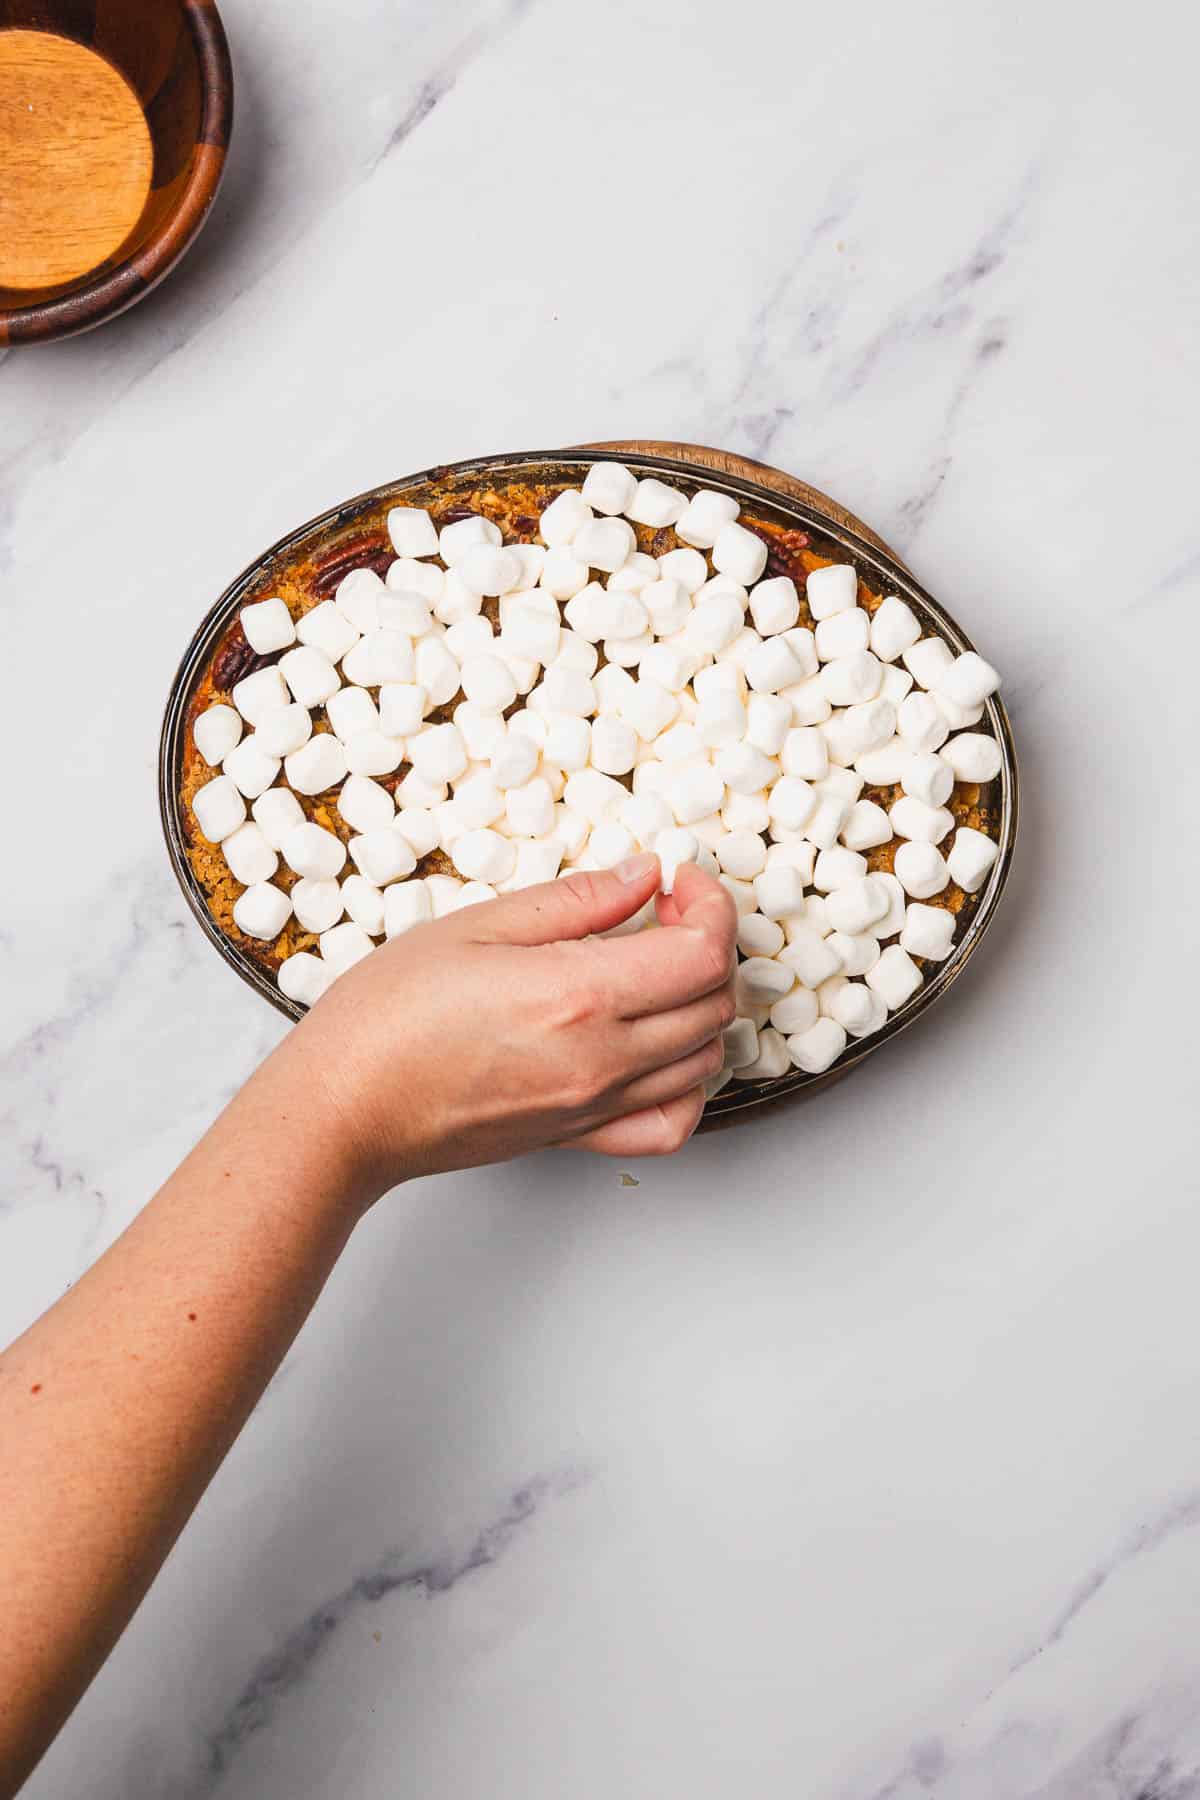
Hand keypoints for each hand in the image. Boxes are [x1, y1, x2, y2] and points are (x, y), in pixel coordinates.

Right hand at [271, 853, 736, 1188]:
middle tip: (661, 913)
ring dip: (699, 1006)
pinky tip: (657, 1049)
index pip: (703, 953)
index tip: (677, 882)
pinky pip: (672, 1123)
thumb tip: (643, 875)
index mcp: (580, 996)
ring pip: (706, 1060)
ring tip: (653, 971)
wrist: (345, 1109)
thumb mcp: (476, 926)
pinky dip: (688, 1083)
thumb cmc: (388, 1017)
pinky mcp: (579, 1138)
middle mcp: (603, 1058)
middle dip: (707, 944)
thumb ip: (575, 901)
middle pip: (716, 1003)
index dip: (709, 905)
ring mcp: (596, 1106)